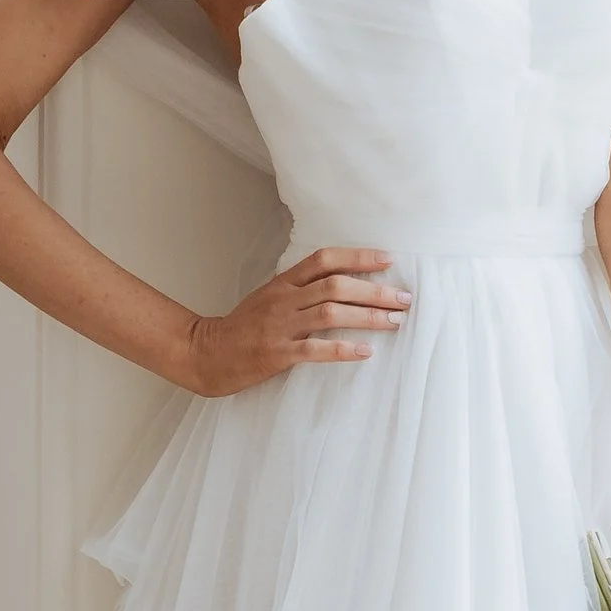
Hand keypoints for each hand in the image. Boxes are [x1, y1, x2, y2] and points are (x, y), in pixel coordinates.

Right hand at [180, 249, 411, 396]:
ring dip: (367, 317)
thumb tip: (343, 283)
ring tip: (394, 322)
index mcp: (283, 283)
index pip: (324, 259)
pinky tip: (365, 351)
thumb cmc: (242, 327)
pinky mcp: (277, 353)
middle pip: (336, 285)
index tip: (389, 259)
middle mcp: (284, 299)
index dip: (358, 257)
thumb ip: (300, 289)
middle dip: (375, 291)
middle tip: (404, 299)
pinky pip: (316, 350)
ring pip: (331, 313)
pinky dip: (343, 349)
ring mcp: (280, 326)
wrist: (206, 352)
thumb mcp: (269, 298)